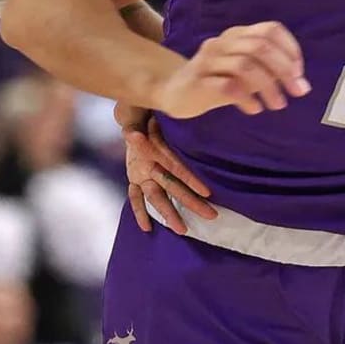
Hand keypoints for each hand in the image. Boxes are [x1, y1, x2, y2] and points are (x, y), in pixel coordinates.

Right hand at [118, 104, 215, 234]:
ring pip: (154, 197)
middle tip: (212, 216)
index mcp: (155, 148)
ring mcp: (138, 173)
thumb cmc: (156, 113)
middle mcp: (145, 164)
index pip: (176, 167)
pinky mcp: (133, 178)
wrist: (133, 113)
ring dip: (168, 214)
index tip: (209, 193)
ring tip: (183, 230)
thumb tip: (169, 119)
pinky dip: (139, 212)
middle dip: (191, 202)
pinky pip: (134, 198)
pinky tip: (147, 229)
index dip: (191, 180)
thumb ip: (166, 121)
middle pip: (171, 186)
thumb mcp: (162, 113)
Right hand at [155, 21, 309, 119]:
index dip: (290, 48)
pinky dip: (246, 98)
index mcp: (237, 35)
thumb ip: (268, 72)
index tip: (299, 73)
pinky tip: (254, 109)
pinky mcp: (198, 82)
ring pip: (245, 66)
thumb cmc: (216, 81)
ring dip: (268, 87)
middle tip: (298, 91)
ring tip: (278, 105)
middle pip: (260, 47)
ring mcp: (208, 61)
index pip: (270, 30)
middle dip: (284, 70)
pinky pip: (227, 86)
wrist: (174, 92)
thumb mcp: (244, 72)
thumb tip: (299, 83)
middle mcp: (222, 42)